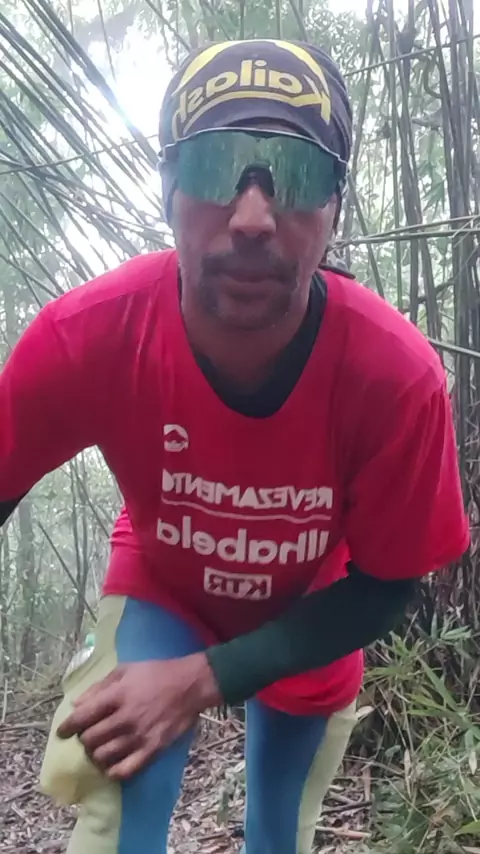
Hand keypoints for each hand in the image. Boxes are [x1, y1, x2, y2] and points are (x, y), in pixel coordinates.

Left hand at [57, 652, 221, 779]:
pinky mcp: (152, 749)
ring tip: (98, 750)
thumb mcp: (126, 670)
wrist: (190, 685)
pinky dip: (114, 771)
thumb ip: (100, 686)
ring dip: (96, 754)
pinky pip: (126, 769)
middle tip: (87, 737)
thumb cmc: (156, 673)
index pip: (83, 717)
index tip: (63, 732)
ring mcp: (139, 736)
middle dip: (84, 739)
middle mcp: (125, 718)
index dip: (68, 727)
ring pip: (104, 756)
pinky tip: (111, 766)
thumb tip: (77, 704)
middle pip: (91, 739)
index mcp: (117, 695)